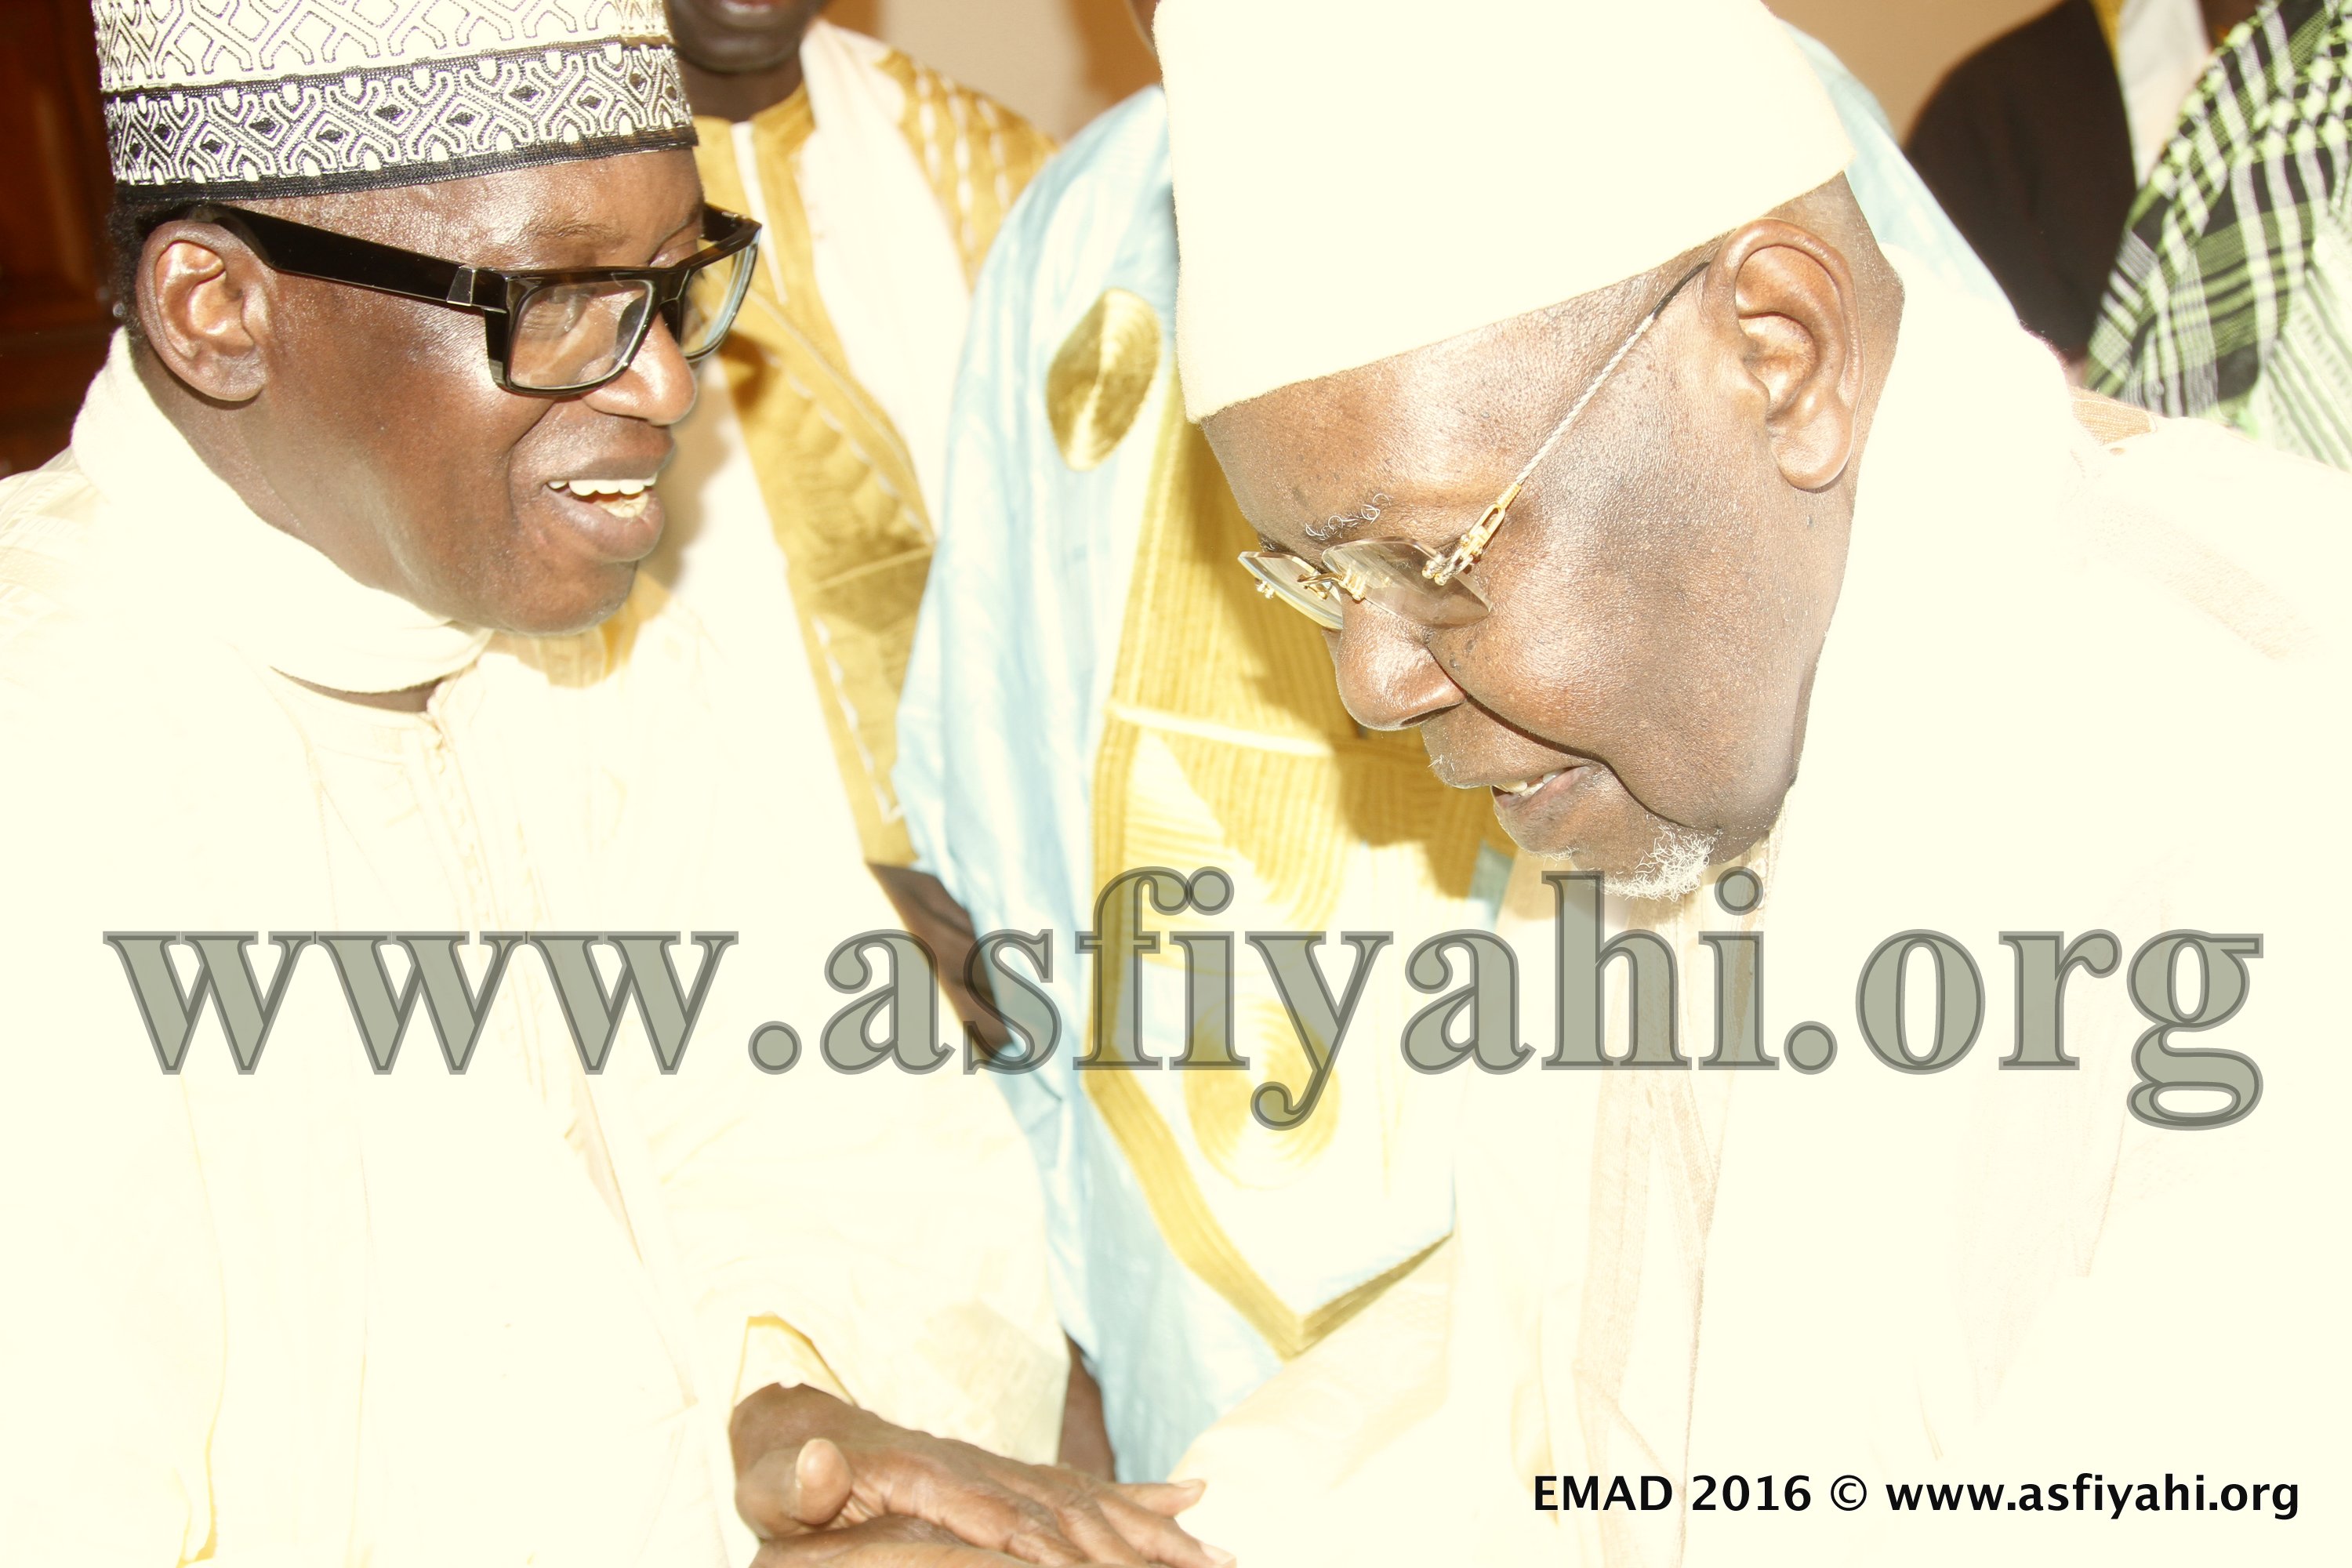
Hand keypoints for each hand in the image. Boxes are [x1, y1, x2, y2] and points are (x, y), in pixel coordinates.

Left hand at [732, 1384, 1227, 1567]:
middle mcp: (981, 1468)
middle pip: (1072, 1512)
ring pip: (1093, 1503)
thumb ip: (798, 1483)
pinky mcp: (1011, 1478)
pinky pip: (1085, 1489)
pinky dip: (1142, 1497)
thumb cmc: (782, 1476)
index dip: (1056, 1547)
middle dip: (1139, 1547)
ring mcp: (1002, 1470)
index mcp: (929, 1476)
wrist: (796, 1432)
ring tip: (1219, 1555)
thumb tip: (823, 1464)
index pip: (1006, 1518)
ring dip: (1157, 1531)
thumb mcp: (771, 1486)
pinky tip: (1194, 1501)